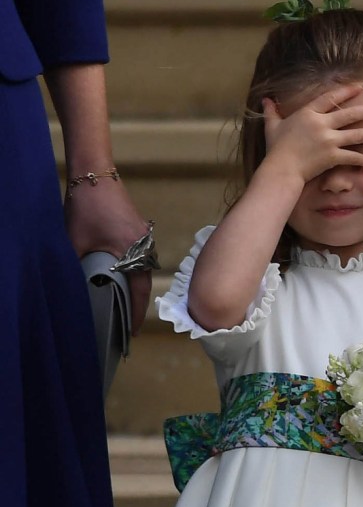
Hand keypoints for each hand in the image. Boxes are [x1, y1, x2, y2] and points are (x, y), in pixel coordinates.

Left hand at [65, 176, 152, 333]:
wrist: (94, 173)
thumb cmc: (86, 207)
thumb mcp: (76, 242)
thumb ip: (78, 268)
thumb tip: (76, 290)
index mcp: (132, 252)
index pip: (138, 293)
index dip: (134, 315)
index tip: (131, 333)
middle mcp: (144, 246)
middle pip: (144, 284)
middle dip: (136, 306)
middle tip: (126, 326)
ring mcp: (144, 237)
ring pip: (143, 271)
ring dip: (135, 288)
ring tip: (124, 306)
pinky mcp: (139, 230)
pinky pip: (141, 258)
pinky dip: (134, 273)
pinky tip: (123, 280)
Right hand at [262, 84, 362, 185]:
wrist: (281, 168)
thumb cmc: (276, 149)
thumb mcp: (272, 127)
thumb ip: (272, 112)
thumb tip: (265, 101)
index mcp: (308, 113)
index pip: (330, 98)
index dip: (346, 92)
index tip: (358, 87)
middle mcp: (321, 124)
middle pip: (348, 114)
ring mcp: (328, 140)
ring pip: (354, 134)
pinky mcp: (332, 157)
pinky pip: (351, 157)